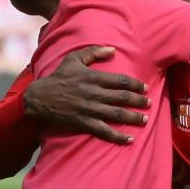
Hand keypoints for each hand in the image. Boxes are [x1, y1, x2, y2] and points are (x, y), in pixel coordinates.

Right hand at [23, 46, 149, 143]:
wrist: (40, 97)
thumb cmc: (59, 77)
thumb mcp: (74, 58)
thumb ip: (94, 52)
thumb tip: (113, 49)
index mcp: (92, 77)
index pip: (120, 80)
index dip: (135, 84)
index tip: (144, 88)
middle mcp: (93, 93)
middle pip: (122, 97)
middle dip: (138, 101)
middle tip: (149, 103)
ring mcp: (89, 109)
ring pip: (116, 114)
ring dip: (133, 117)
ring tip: (145, 119)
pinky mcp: (84, 123)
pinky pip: (104, 131)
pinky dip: (118, 136)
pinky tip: (129, 139)